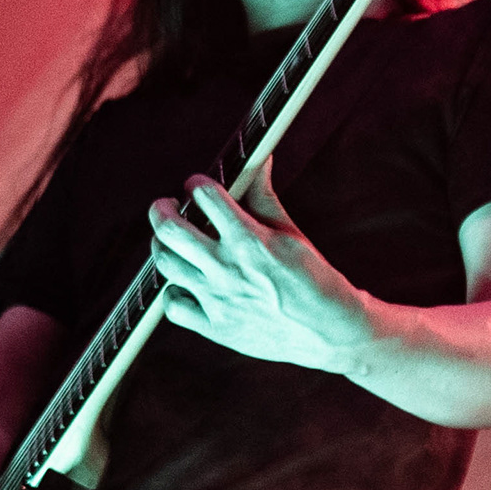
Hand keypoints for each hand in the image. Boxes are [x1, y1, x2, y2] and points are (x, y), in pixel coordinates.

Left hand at [149, 173, 373, 371]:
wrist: (329, 332)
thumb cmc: (312, 278)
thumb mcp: (290, 233)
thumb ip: (263, 196)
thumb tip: (259, 158)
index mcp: (250, 240)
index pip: (205, 197)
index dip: (197, 184)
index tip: (197, 186)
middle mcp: (229, 269)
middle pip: (170, 230)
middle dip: (161, 210)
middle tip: (165, 207)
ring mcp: (219, 300)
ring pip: (166, 264)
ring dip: (162, 246)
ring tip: (171, 241)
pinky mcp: (216, 327)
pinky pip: (173, 305)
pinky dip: (173, 291)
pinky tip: (185, 283)